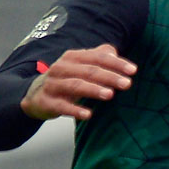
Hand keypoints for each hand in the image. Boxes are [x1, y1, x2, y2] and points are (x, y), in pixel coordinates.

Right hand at [20, 44, 136, 120]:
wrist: (35, 94)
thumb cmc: (68, 79)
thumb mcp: (82, 66)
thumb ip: (100, 57)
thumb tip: (115, 54)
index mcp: (73, 57)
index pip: (98, 57)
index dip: (117, 63)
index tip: (133, 71)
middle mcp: (61, 68)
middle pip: (89, 71)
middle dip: (109, 77)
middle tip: (127, 84)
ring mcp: (53, 84)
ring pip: (75, 85)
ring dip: (93, 90)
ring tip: (110, 95)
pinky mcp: (46, 101)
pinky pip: (61, 106)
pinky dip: (75, 110)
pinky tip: (88, 115)